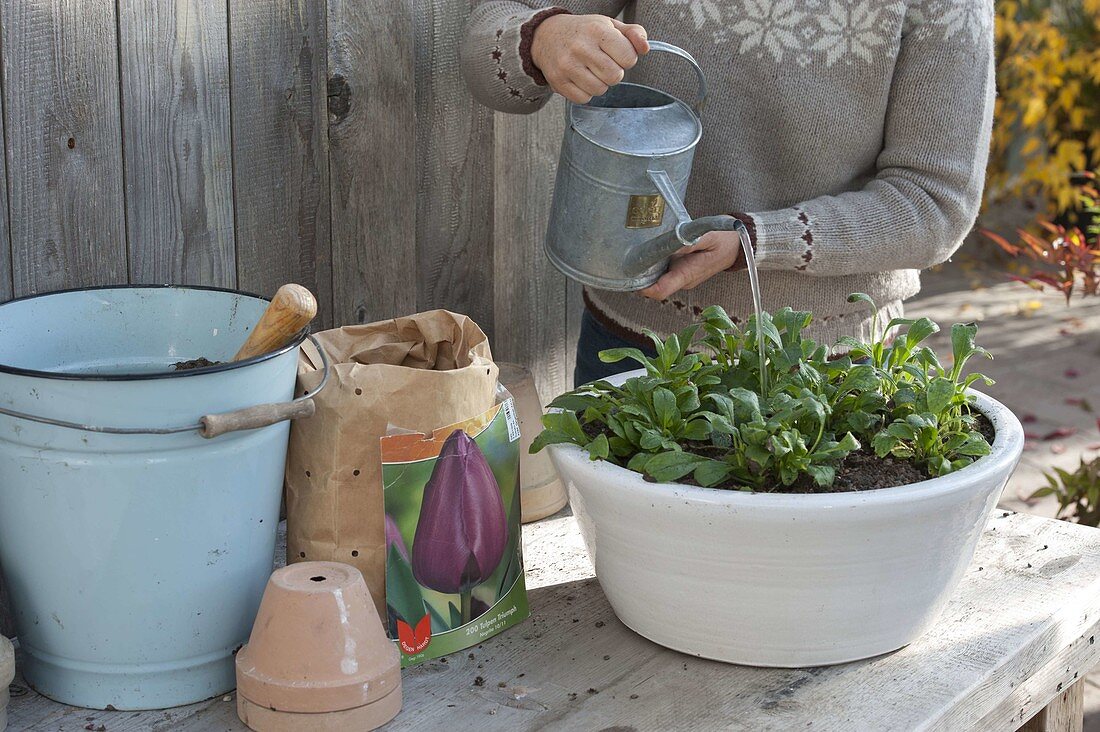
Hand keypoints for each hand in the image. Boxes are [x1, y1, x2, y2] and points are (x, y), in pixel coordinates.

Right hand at [531, 14, 648, 103]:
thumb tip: (646, 48)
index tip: (617, 54)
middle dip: (614, 73)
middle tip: (604, 64)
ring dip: (600, 83)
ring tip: (591, 71)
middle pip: (615, 77)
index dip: (627, 58)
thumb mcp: (609, 25)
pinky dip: (586, 92)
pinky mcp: (558, 82)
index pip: (628, 58)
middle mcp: (581, 47)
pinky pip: (584, 99)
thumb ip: (633, 34)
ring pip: (600, 90)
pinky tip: (580, 79)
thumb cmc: (583, 32)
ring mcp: (567, 66)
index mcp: (597, 30)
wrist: (546, 36)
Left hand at [640, 230, 742, 300]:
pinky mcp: (682, 270)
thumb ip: (688, 242)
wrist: (741, 244)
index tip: (630, 272)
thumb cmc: (726, 240)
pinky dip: (655, 262)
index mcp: (687, 275)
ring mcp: (682, 277)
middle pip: (654, 286)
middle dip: (640, 275)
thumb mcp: (709, 236)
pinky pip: (664, 271)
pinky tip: (651, 248)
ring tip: (636, 249)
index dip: (642, 287)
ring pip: (657, 278)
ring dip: (646, 268)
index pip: (660, 291)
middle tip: (628, 256)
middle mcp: (682, 280)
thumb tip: (668, 245)